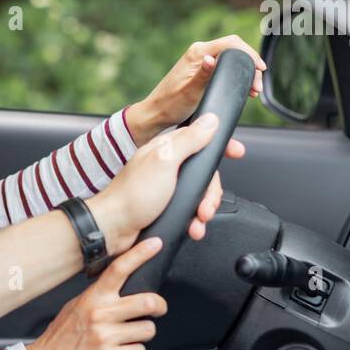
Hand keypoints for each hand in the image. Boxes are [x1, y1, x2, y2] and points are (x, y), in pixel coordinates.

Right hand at [26, 236, 167, 349]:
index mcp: (93, 297)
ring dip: (142, 334)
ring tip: (126, 336)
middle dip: (158, 306)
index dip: (140, 254)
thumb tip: (123, 286)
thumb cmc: (62, 335)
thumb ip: (99, 296)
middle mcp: (100, 314)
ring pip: (147, 330)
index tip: (155, 244)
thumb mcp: (76, 305)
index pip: (119, 269)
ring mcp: (105, 336)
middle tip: (157, 309)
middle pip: (147, 302)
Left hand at [84, 111, 245, 254]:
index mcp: (165, 149)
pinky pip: (188, 210)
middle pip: (204, 172)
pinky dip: (194, 220)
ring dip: (203, 210)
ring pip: (198, 194)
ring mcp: (164, 187)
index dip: (219, 147)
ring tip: (199, 221)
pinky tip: (192, 227)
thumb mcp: (164, 162)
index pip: (200, 140)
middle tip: (207, 206)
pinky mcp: (163, 206)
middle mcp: (165, 166)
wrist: (112, 229)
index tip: (236, 152)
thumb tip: (210, 120)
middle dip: (211, 192)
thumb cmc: (132, 196)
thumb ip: (188, 140)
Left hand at [125, 35, 265, 145]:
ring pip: (231, 59)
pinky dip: (236, 75)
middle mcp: (199, 52)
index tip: (260, 68)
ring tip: (252, 90)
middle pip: (234, 50)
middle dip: (249, 65)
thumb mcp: (190, 92)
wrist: (156, 114)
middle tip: (256, 86)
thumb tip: (212, 59)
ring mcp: (201, 60)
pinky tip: (242, 88)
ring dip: (244, 72)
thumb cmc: (170, 105)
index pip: (232, 43)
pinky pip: (224, 66)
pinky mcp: (202, 69)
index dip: (250, 54)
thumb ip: (203, 75)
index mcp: (197, 53)